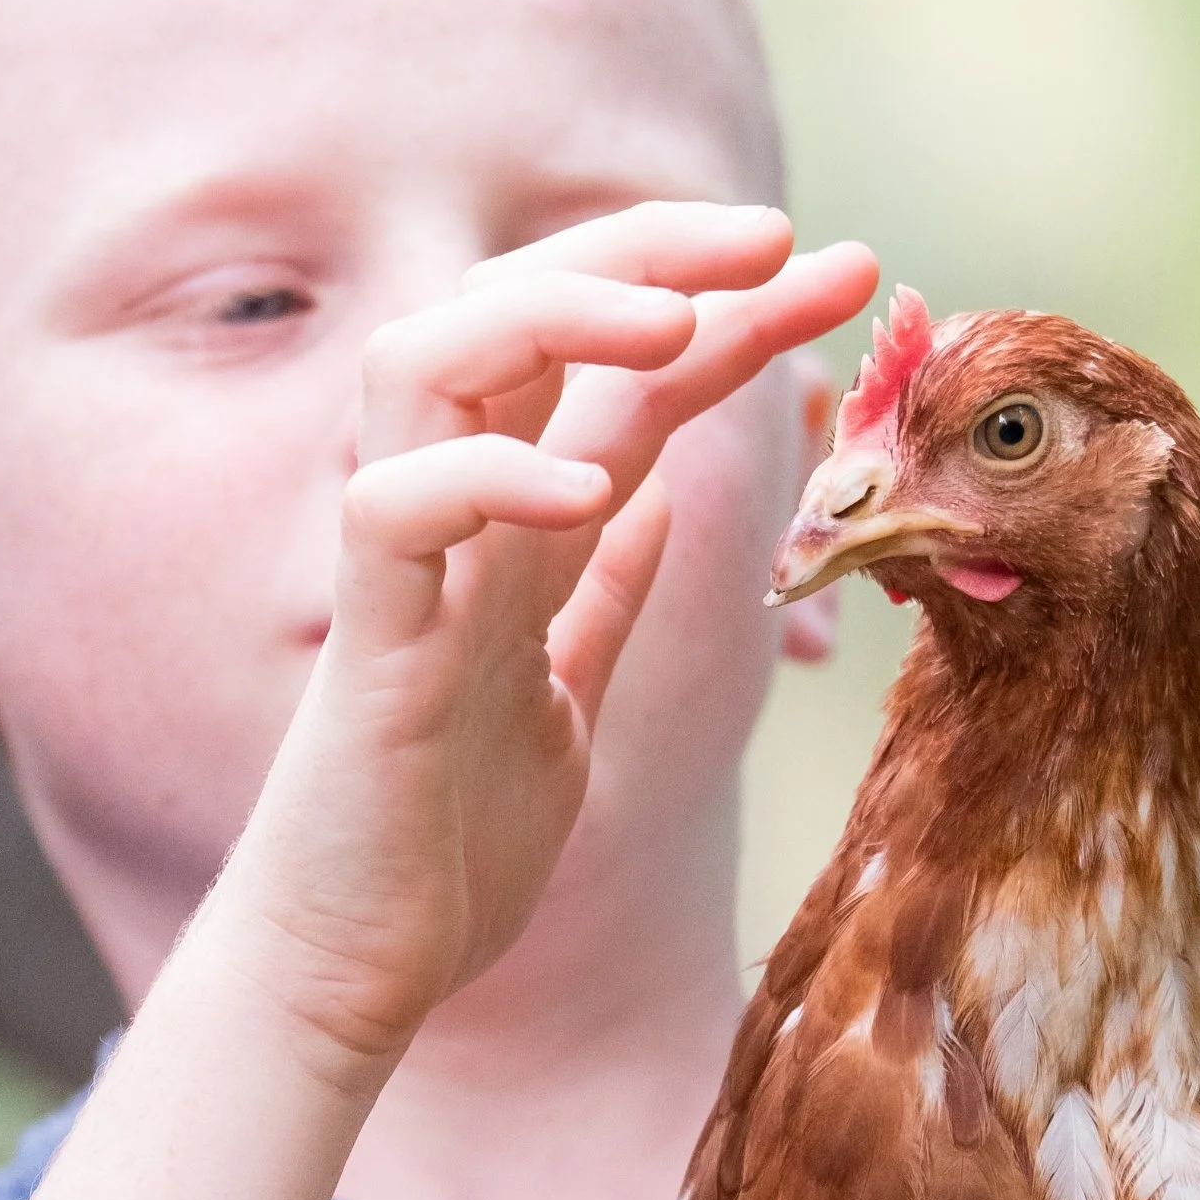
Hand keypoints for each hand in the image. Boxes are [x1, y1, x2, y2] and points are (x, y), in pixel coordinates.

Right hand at [206, 202, 877, 1078]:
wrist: (353, 965)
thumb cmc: (449, 835)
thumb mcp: (566, 690)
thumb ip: (603, 590)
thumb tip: (660, 494)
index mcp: (516, 522)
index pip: (620, 370)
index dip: (728, 305)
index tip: (845, 272)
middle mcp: (457, 515)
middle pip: (517, 311)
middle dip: (646, 250)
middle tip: (772, 233)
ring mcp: (405, 566)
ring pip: (428, 362)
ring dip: (550, 318)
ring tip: (671, 323)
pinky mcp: (368, 642)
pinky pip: (394, 513)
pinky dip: (484, 480)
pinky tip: (585, 491)